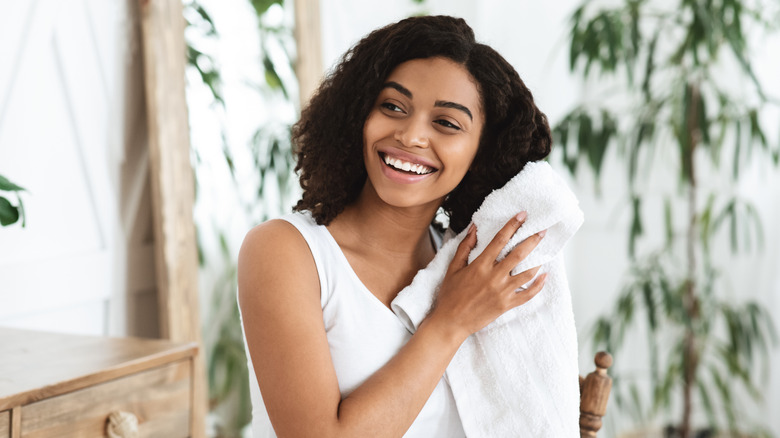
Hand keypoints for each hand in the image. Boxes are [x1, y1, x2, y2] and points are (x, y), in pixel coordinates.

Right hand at [428, 212, 546, 340]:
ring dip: (538, 260)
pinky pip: (528, 294)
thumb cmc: (450, 295)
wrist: (451, 322)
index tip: (522, 215)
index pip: (500, 240)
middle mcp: (494, 277)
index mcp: (480, 265)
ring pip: (527, 273)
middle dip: (533, 240)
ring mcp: (502, 292)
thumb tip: (474, 228)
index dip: (512, 225)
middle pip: (519, 254)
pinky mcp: (507, 305)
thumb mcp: (453, 268)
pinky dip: (538, 285)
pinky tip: (544, 276)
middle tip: (542, 231)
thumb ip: (465, 247)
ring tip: (545, 252)